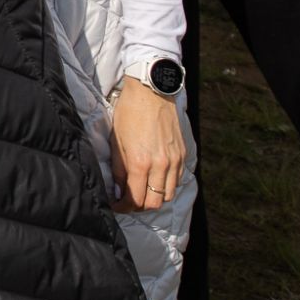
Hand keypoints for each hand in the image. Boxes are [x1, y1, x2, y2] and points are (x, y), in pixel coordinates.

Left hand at [109, 79, 184, 211]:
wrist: (151, 92)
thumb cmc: (129, 113)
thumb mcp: (116, 142)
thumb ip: (118, 170)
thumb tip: (118, 191)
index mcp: (140, 163)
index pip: (135, 199)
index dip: (124, 207)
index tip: (116, 205)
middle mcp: (160, 165)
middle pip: (154, 203)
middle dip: (139, 206)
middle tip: (128, 201)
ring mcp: (174, 160)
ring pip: (167, 195)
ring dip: (154, 198)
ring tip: (142, 191)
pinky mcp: (182, 154)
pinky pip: (176, 180)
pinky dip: (166, 186)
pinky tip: (155, 179)